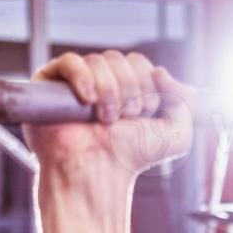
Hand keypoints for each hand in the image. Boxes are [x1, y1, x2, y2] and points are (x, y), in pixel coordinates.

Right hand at [24, 50, 194, 182]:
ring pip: (98, 61)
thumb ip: (184, 103)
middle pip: (119, 58)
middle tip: (124, 118)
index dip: (146, 81)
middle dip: (128, 88)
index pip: (137, 62)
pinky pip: (69, 62)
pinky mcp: (48, 86)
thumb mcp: (175, 135)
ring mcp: (73, 83)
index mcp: (125, 89)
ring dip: (109, 91)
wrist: (99, 173)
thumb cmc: (131, 160)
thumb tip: (169, 76)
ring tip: (105, 119)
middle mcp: (99, 83)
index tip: (146, 110)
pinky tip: (88, 100)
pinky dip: (82, 77)